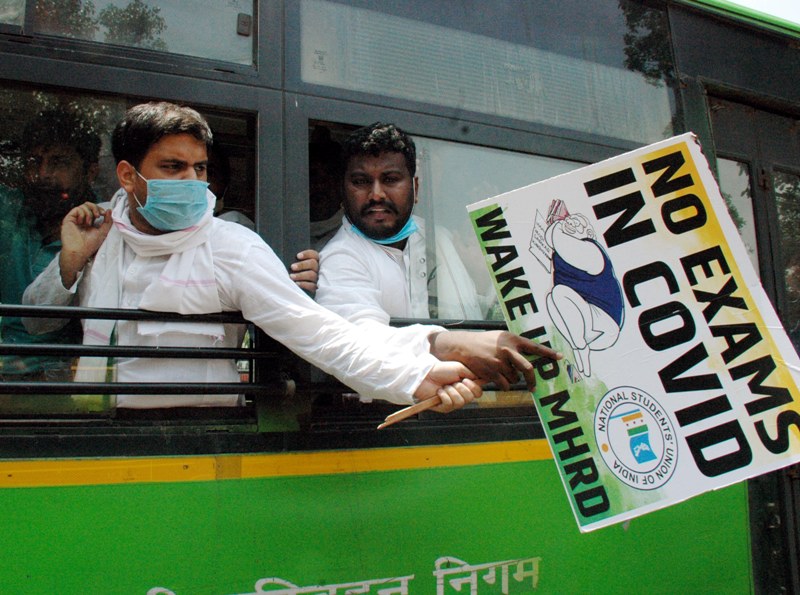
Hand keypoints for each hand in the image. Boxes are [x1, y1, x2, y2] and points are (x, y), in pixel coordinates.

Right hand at [59, 202, 112, 287]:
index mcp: (89, 222)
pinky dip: (82, 213)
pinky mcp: (68, 219)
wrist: (79, 251)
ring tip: (89, 223)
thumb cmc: (90, 245)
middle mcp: (81, 220)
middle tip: (98, 215)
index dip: (99, 209)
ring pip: (83, 206)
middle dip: (95, 207)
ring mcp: (75, 219)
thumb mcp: (103, 232)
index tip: (104, 213)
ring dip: (89, 213)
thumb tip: (109, 210)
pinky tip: (82, 222)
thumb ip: (107, 221)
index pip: (94, 209)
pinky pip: (77, 209)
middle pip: (88, 205)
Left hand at [290, 249, 318, 294]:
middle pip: (312, 263)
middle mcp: (318, 268)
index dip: (306, 254)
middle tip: (292, 267)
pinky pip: (311, 285)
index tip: (297, 256)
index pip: (313, 254)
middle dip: (302, 265)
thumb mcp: (299, 264)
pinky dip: (304, 284)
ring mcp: (318, 278)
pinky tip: (296, 283)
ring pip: (312, 275)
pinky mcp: (316, 287)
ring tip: (291, 276)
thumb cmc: (298, 272)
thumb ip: (296, 261)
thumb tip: (289, 260)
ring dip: (300, 275)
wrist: (305, 288)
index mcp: (315, 260)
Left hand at [413, 361, 482, 412]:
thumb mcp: (460, 368)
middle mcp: (460, 396)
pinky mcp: (443, 408)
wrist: (425, 374)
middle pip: (470, 398)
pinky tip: (439, 391)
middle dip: (461, 388)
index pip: (478, 393)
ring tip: (444, 386)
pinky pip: (449, 404)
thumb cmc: (441, 370)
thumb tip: (483, 380)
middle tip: (453, 382)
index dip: (474, 388)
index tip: (466, 380)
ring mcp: (452, 403)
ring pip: (460, 402)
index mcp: (465, 387)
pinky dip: (444, 396)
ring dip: (451, 391)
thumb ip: (472, 375)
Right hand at [429, 330, 561, 391]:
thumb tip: (530, 354)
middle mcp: (508, 349)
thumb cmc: (484, 341)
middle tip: (534, 386)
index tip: (560, 357)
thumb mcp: (500, 337)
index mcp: (512, 339)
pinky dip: (503, 384)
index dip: (549, 353)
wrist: (463, 346)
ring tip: (501, 372)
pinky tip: (496, 378)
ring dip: (511, 379)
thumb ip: (514, 344)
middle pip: (528, 369)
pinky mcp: (491, 372)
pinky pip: (505, 384)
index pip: (535, 347)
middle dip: (533, 380)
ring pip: (515, 378)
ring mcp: (499, 361)